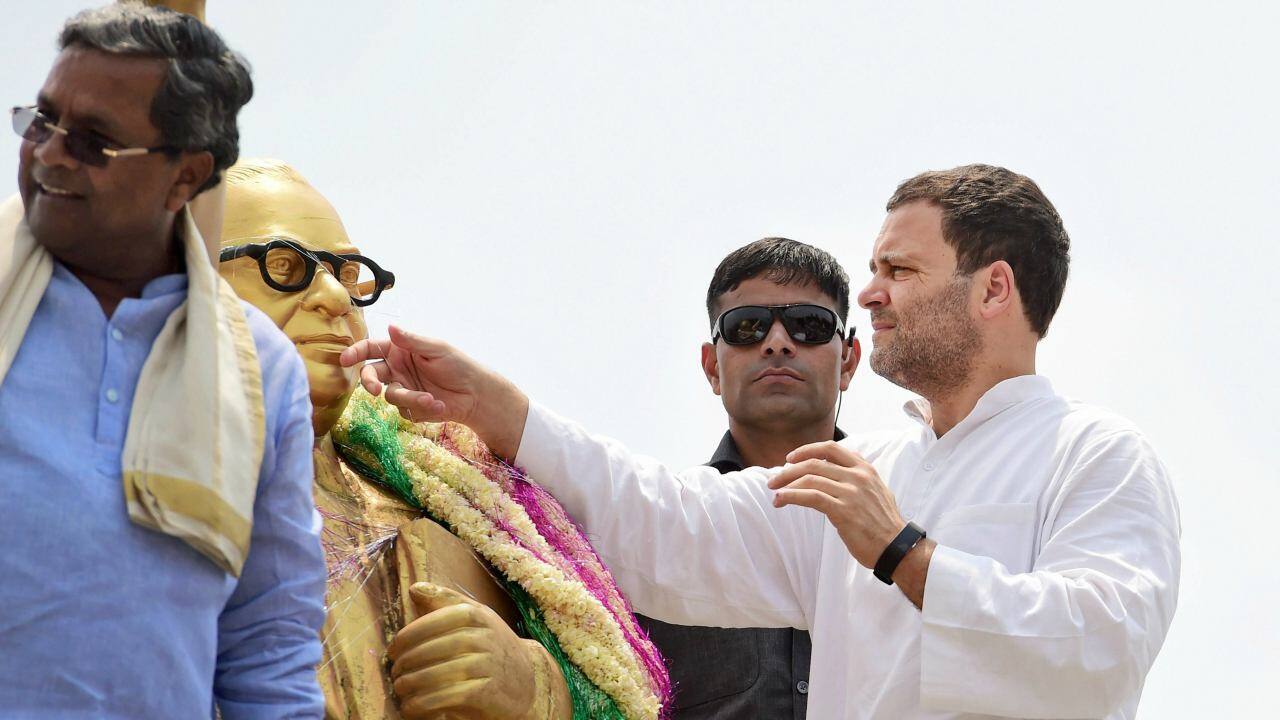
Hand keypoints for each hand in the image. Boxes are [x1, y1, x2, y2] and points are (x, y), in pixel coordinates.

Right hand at [340, 325, 527, 457]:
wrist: (475, 394)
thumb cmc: (458, 365)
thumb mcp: (436, 348)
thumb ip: (412, 340)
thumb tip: (390, 326)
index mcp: (400, 351)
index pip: (371, 349)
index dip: (356, 353)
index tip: (345, 360)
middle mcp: (397, 370)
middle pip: (371, 376)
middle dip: (368, 383)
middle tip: (374, 390)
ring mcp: (403, 390)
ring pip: (390, 396)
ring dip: (410, 398)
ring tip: (430, 399)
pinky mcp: (410, 409)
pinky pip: (405, 411)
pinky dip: (421, 408)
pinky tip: (439, 405)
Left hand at [389, 582, 570, 719]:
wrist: (529, 681)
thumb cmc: (493, 646)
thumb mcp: (477, 617)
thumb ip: (446, 601)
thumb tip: (415, 588)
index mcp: (476, 614)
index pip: (432, 622)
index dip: (408, 636)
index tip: (392, 650)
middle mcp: (483, 637)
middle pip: (431, 649)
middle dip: (406, 663)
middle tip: (394, 672)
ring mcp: (486, 664)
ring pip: (437, 674)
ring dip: (411, 684)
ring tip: (400, 689)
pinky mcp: (487, 692)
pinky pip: (448, 697)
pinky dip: (424, 704)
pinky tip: (412, 707)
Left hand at [768, 441, 907, 569]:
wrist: (897, 547)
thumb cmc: (884, 523)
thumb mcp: (876, 490)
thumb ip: (858, 477)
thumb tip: (835, 471)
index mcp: (865, 469)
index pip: (831, 448)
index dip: (807, 450)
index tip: (791, 458)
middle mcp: (858, 476)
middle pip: (814, 463)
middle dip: (789, 470)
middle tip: (774, 480)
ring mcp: (851, 492)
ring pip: (810, 478)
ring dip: (786, 484)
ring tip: (774, 493)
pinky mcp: (843, 510)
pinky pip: (811, 497)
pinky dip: (791, 496)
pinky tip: (781, 500)